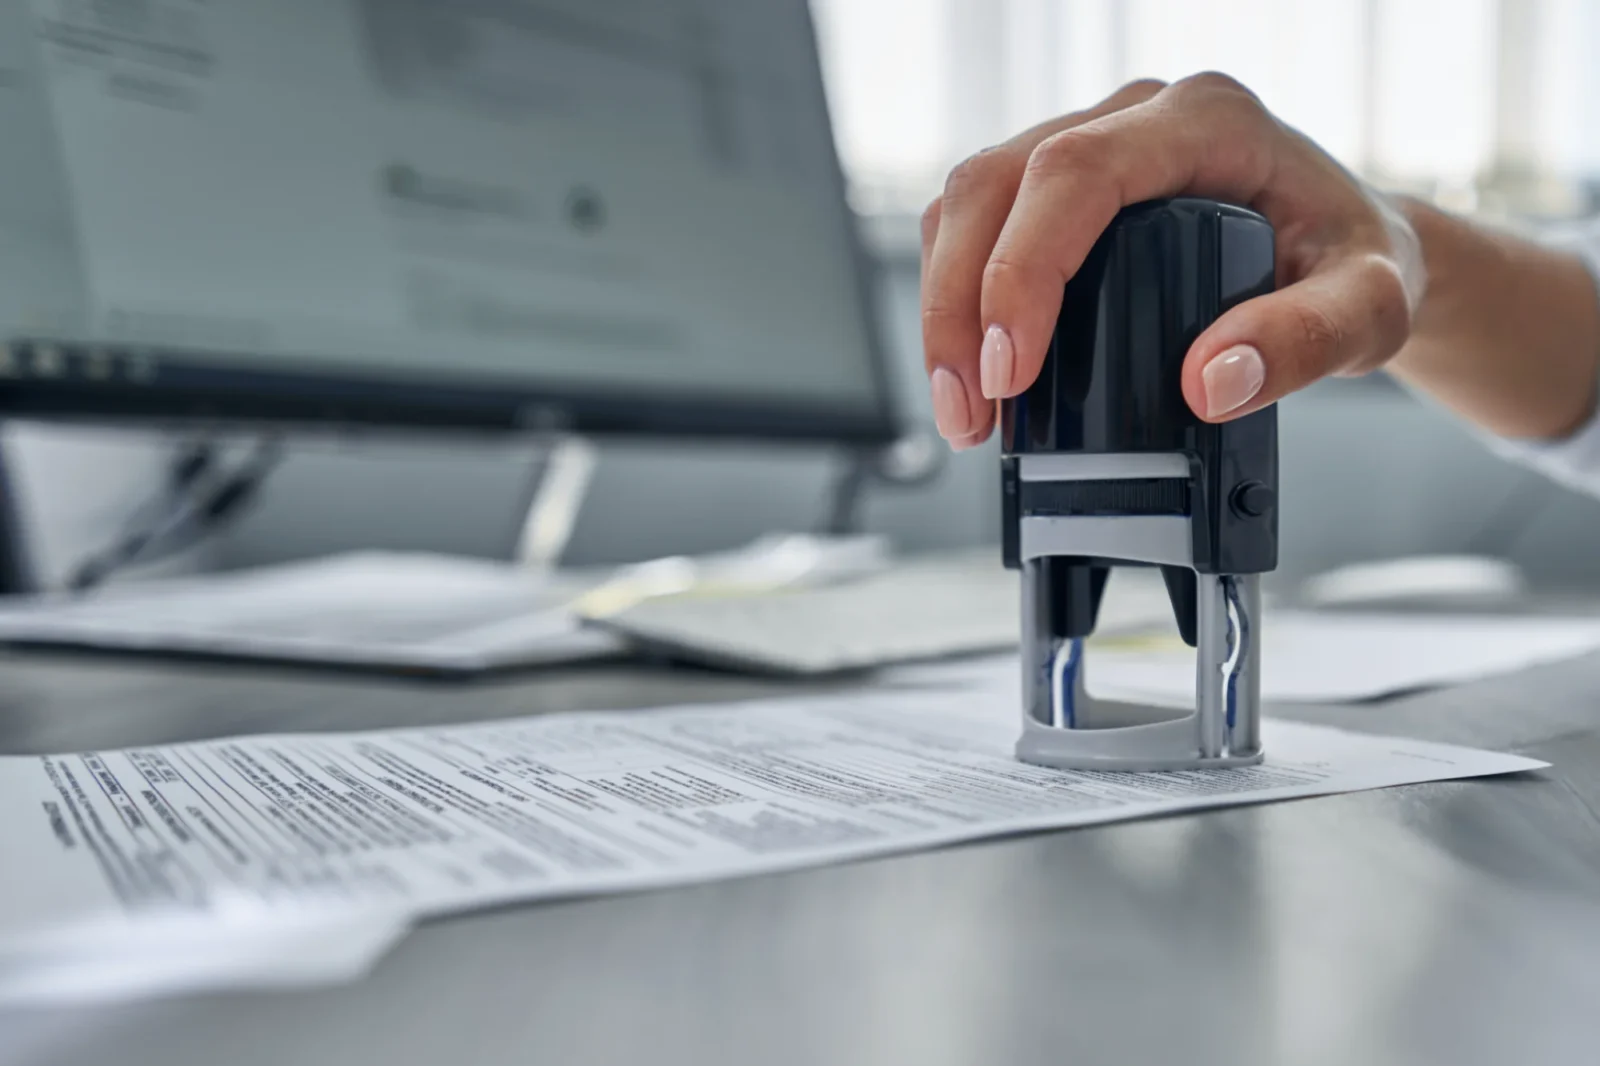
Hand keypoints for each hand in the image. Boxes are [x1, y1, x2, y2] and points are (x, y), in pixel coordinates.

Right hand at [920, 73, 1425, 447]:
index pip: (1075, 174)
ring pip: (968, 205)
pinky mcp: (1053, 188)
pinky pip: (975, 227)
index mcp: (1206, 123)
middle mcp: (1134, 120)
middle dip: (960, 308)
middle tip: (972, 413)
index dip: (1024, 269)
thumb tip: (1212, 383)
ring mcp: (1086, 144)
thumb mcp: (1369, 307)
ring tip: (966, 410)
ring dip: (944, 310)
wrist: (1342, 248)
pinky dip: (956, 302)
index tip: (1014, 370)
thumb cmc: (1350, 261)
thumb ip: (1310, 339)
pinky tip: (972, 371)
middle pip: (995, 185)